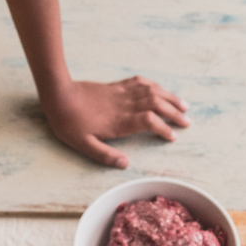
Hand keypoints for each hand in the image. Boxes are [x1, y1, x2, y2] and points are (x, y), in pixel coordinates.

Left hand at [41, 76, 190, 167]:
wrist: (58, 94)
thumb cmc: (69, 122)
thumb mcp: (83, 144)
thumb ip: (105, 155)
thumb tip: (125, 163)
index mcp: (119, 121)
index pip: (149, 121)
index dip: (163, 128)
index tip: (173, 137)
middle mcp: (124, 105)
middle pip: (156, 104)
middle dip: (174, 112)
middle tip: (187, 122)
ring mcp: (121, 93)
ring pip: (152, 91)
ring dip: (170, 97)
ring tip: (184, 106)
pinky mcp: (116, 86)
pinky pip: (140, 82)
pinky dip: (154, 85)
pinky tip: (161, 90)